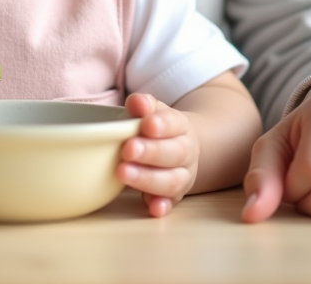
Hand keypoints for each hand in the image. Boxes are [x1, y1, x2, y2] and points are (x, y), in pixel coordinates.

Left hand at [116, 92, 197, 217]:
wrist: (178, 146)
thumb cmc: (156, 127)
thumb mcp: (151, 111)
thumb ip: (142, 105)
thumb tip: (136, 103)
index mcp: (181, 126)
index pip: (176, 123)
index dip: (162, 125)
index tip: (146, 125)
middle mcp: (187, 152)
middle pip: (175, 153)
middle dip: (151, 152)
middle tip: (128, 150)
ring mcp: (182, 176)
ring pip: (172, 180)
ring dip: (148, 179)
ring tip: (123, 173)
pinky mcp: (174, 196)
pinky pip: (171, 203)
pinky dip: (162, 206)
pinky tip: (152, 207)